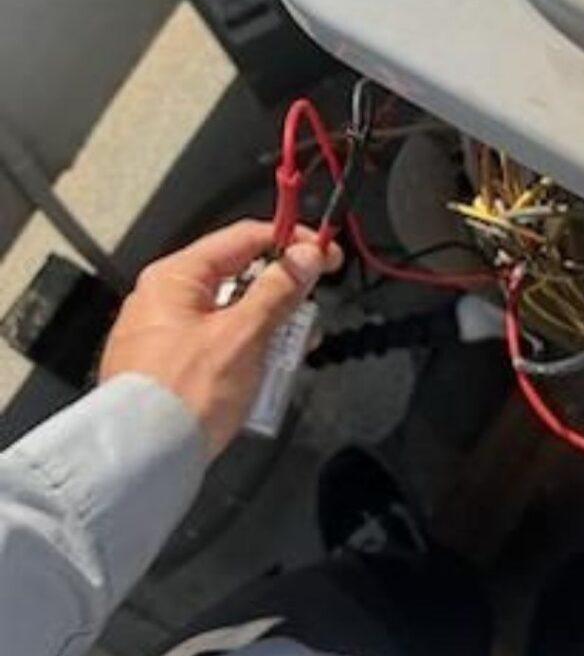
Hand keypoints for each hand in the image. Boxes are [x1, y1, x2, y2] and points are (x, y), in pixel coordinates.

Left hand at [100, 220, 342, 458]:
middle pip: (240, 278)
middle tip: (308, 314)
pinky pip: (221, 346)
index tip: (324, 254)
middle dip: (282, 297)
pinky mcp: (172, 367)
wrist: (141, 463)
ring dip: (269, 331)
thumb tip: (304, 257)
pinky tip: (266, 375)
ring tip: (288, 355)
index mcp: (175, 277)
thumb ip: (280, 289)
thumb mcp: (245, 334)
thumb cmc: (180, 399)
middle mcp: (164, 300)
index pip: (244, 238)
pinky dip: (249, 354)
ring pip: (234, 315)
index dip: (291, 242)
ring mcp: (166, 335)